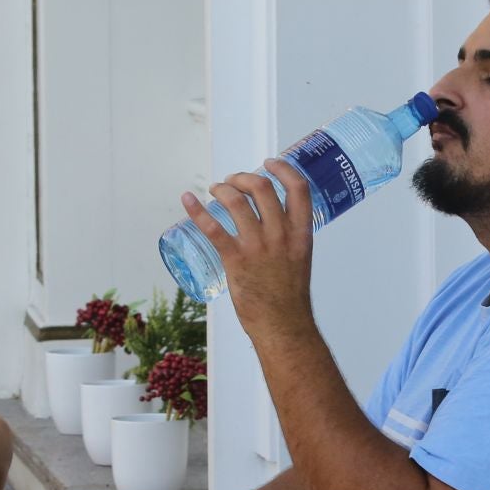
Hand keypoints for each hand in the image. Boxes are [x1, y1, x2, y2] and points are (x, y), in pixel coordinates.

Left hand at [179, 157, 313, 337]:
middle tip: (232, 181)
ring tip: (215, 190)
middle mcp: (281, 235)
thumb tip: (273, 226)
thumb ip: (289, 240)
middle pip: (262, 188)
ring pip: (237, 202)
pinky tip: (187, 199)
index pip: (299, 189)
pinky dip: (197, 210)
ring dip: (223, 189)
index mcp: (301, 233)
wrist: (282, 326)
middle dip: (243, 177)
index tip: (269, 163)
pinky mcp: (236, 260)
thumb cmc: (289, 298)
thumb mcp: (299, 260)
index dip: (283, 169)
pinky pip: (213, 228)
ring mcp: (258, 247)